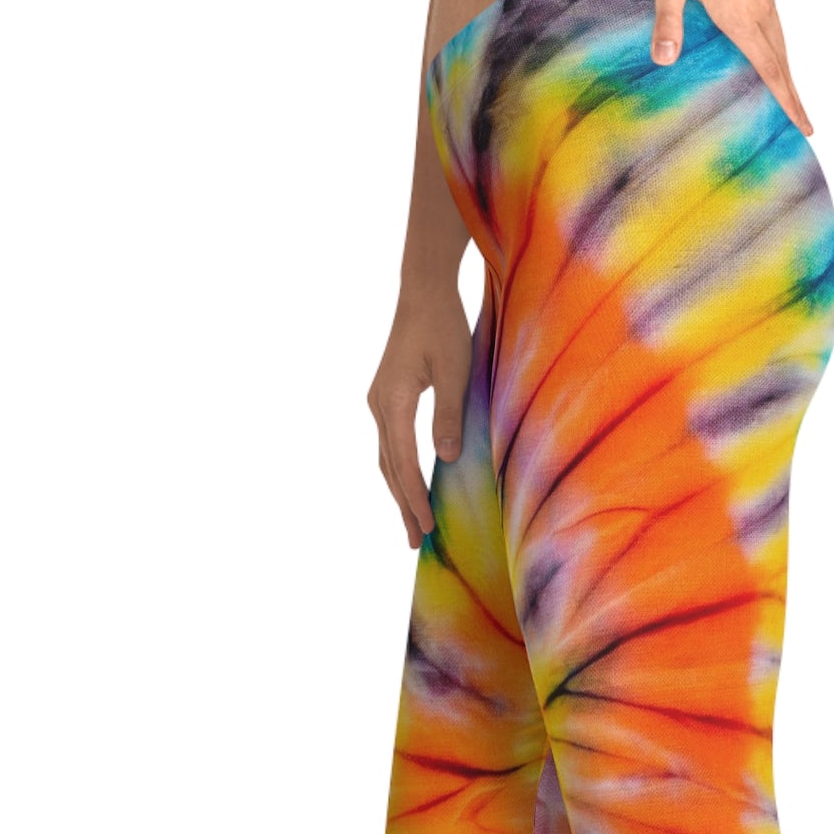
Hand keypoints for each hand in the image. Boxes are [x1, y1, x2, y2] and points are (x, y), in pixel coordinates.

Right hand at [366, 282, 471, 547]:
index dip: (414, 497)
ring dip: (398, 492)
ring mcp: (379, 401)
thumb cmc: (443, 326)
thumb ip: (449, 416)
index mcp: (394, 401)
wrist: (422, 291)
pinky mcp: (386, 397)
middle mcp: (379, 405)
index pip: (403, 462)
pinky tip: (408, 485)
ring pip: (386, 458)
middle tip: (414, 542)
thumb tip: (444, 460)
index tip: (425, 527)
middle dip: (402, 506)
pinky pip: (390, 444)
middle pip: (389, 467)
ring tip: (410, 523)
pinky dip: (398, 470)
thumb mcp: (455, 371)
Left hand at [648, 0, 812, 135]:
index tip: (805, 128)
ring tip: (787, 96)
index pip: (769, 70)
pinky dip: (774, 49)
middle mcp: (758, 10)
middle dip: (790, 95)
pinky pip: (771, 25)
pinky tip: (766, 53)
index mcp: (739, 18)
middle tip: (803, 125)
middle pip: (780, 62)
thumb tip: (664, 61)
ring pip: (778, 43)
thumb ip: (668, 22)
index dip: (787, 101)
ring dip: (783, 72)